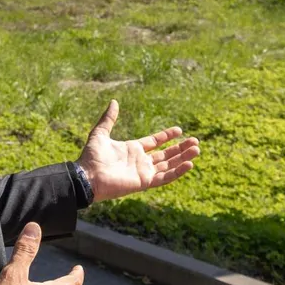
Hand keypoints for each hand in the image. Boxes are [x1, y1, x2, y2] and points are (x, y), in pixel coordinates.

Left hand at [76, 100, 199, 202]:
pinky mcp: (145, 182)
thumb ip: (108, 119)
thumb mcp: (100, 133)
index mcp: (133, 150)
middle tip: (195, 141)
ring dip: (183, 158)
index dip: (166, 136)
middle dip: (181, 148)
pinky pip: (165, 177)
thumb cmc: (92, 157)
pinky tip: (189, 164)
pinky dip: (177, 172)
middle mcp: (140, 161)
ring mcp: (144, 173)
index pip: (154, 142)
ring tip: (197, 150)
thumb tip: (114, 102)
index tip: (179, 130)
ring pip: (169, 165)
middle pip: (166, 154)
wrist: (87, 176)